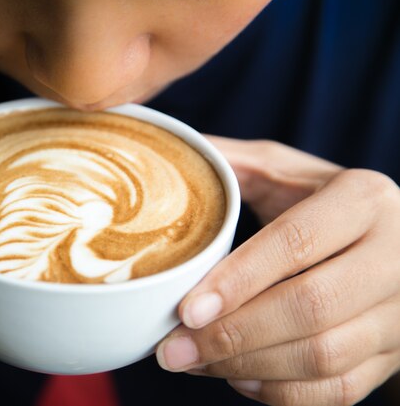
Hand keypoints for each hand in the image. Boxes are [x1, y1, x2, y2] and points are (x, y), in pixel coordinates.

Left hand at [156, 138, 399, 405]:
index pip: (298, 241)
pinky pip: (337, 391)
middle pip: (311, 307)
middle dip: (232, 336)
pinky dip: (279, 393)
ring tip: (192, 361)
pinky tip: (237, 377)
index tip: (186, 309)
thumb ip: (232, 164)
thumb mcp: (285, 171)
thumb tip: (166, 159)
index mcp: (364, 199)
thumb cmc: (322, 202)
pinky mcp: (392, 355)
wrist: (394, 244)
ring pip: (323, 357)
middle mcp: (394, 255)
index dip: (239, 279)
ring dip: (246, 367)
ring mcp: (399, 313)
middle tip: (172, 349)